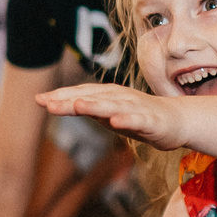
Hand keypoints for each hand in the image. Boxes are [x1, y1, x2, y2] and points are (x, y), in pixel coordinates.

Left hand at [37, 83, 185, 149]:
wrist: (177, 121)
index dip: (61, 96)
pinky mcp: (151, 121)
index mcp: (108, 95)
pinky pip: (138, 120)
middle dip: (70, 100)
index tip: (38, 99)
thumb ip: (88, 110)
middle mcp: (120, 97)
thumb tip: (59, 104)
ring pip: (113, 106)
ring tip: (77, 106)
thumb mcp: (109, 115)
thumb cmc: (140, 117)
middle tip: (47, 103)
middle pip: (92, 97)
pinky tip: (116, 122)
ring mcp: (136, 108)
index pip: (81, 94)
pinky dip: (127, 119)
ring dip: (96, 105)